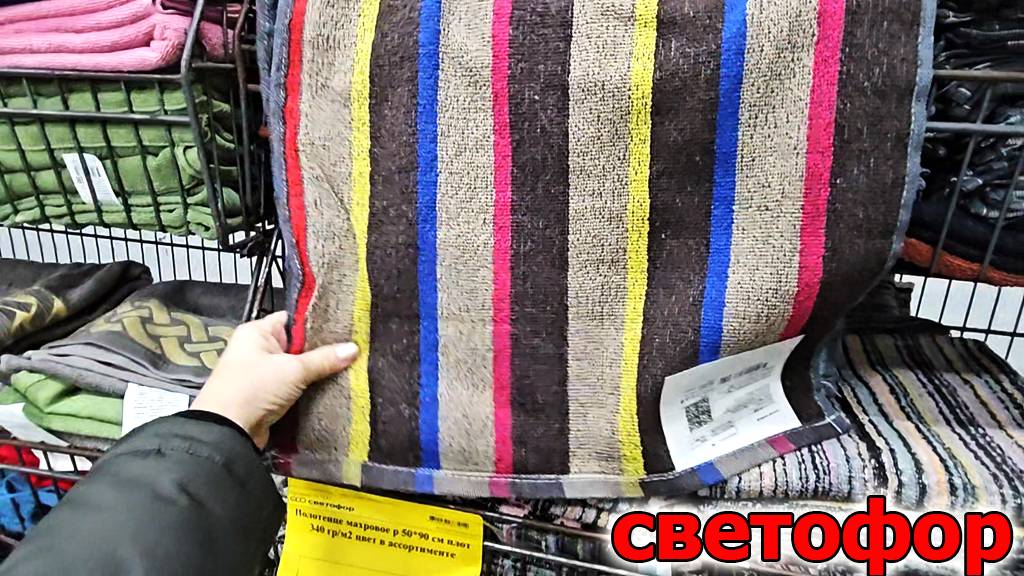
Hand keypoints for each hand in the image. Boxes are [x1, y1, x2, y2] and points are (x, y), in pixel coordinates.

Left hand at [192, 311, 358, 447]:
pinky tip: (332, 387)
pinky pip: (293, 387)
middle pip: (297, 344)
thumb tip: (354, 348)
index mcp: (256, 332)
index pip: (291, 319)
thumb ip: (324, 359)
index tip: (344, 327)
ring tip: (349, 367)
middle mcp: (257, 349)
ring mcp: (262, 374)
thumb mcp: (293, 370)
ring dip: (316, 372)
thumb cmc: (253, 389)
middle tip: (352, 349)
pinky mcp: (267, 396)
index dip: (316, 322)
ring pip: (297, 368)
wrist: (228, 433)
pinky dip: (308, 389)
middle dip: (321, 350)